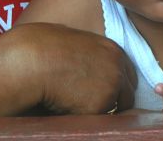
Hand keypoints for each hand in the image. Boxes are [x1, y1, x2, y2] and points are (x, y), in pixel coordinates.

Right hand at [18, 23, 137, 114]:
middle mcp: (118, 66)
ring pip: (117, 108)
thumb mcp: (77, 44)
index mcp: (113, 50)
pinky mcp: (101, 104)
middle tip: (95, 107)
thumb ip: (91, 56)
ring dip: (103, 110)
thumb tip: (89, 69)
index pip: (128, 74)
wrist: (34, 60)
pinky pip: (99, 118)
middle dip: (117, 101)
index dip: (118, 86)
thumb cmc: (46, 50)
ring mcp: (113, 85)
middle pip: (128, 93)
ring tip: (78, 106)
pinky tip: (70, 109)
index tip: (107, 94)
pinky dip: (88, 117)